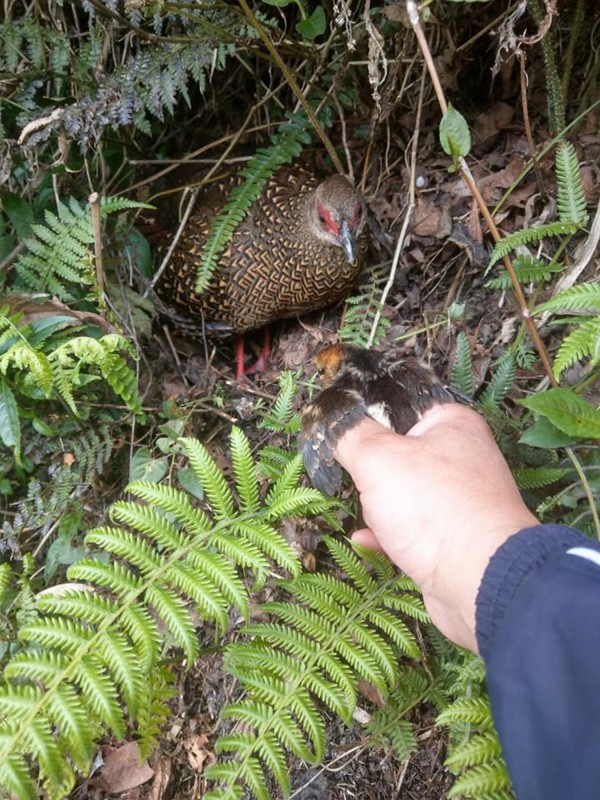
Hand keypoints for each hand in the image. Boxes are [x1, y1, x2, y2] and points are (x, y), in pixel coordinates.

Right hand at [334, 404, 537, 651]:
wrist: (479, 582)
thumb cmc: (436, 510)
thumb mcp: (377, 458)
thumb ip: (350, 433)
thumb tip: (331, 418)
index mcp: (452, 424)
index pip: (402, 403)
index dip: (368, 412)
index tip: (341, 425)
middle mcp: (462, 457)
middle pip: (398, 451)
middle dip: (370, 469)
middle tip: (357, 475)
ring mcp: (459, 500)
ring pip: (403, 493)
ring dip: (377, 506)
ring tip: (369, 515)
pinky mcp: (452, 538)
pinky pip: (410, 529)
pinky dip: (387, 535)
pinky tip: (367, 540)